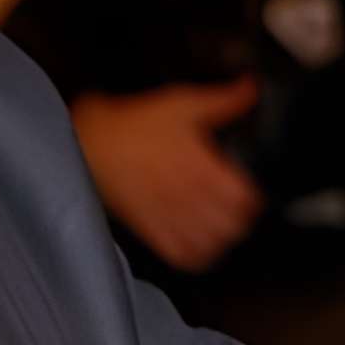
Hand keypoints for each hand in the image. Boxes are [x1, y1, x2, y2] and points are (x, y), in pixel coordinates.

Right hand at [71, 81, 262, 270]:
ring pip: (211, 245)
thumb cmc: (138, 123)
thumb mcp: (184, 103)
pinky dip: (197, 255)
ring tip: (220, 227)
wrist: (92, 143)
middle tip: (237, 210)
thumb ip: (224, 100)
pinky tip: (199, 242)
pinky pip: (183, 257)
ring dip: (221, 238)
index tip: (251, 192)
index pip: (245, 200)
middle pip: (232, 227)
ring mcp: (169, 218)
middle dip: (240, 219)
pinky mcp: (150, 231)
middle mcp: (189, 198)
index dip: (253, 198)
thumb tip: (252, 88)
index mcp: (202, 168)